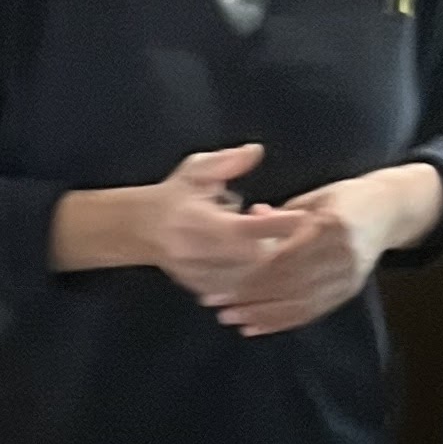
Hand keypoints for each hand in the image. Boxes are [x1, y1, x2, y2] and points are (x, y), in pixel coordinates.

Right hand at [141, 143, 303, 306]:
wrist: (140, 228)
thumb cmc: (175, 195)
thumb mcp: (197, 169)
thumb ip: (226, 162)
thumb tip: (255, 152)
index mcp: (201, 223)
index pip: (247, 229)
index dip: (278, 224)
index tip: (302, 216)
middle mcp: (200, 253)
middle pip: (254, 261)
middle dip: (279, 247)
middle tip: (288, 230)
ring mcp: (199, 274)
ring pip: (249, 281)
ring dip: (268, 265)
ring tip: (272, 243)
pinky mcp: (201, 287)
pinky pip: (237, 291)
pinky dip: (255, 279)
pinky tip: (259, 262)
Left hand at [204, 167, 432, 335]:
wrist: (390, 210)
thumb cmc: (345, 198)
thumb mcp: (314, 198)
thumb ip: (281, 215)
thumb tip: (248, 218)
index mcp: (331, 225)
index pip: (283, 260)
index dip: (250, 277)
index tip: (221, 285)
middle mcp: (343, 254)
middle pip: (289, 285)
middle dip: (250, 300)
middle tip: (218, 307)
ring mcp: (349, 276)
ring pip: (299, 304)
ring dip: (261, 315)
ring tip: (231, 319)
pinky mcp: (350, 290)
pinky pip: (312, 312)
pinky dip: (281, 322)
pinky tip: (255, 327)